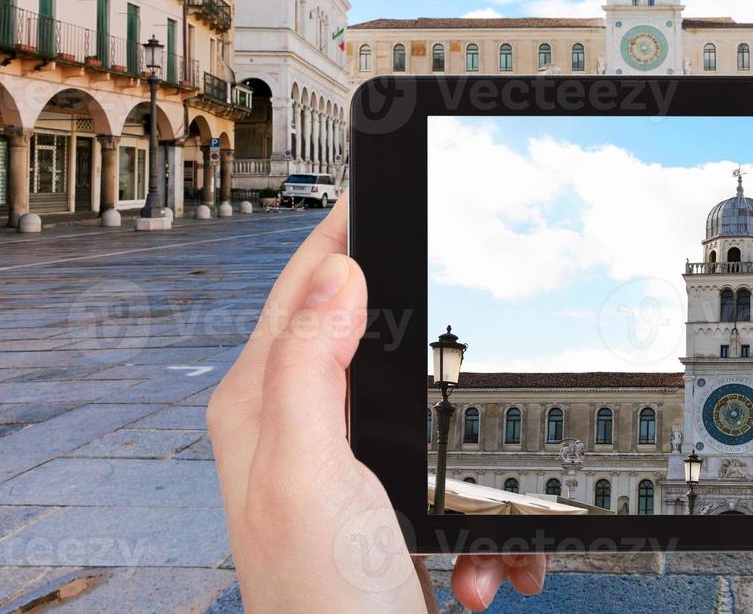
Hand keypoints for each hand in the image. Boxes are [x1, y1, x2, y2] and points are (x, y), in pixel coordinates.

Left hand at [208, 197, 546, 611]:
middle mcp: (300, 432)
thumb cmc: (325, 612)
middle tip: (485, 341)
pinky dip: (489, 525)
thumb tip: (340, 273)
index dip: (348, 227)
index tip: (394, 181)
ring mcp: (350, 473)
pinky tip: (489, 563)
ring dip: (477, 464)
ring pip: (436, 412)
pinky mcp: (395, 513)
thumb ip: (311, 367)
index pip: (303, 284)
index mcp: (262, 407)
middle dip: (444, 357)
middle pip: (378, 336)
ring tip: (485, 519)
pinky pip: (462, 482)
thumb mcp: (313, 476)